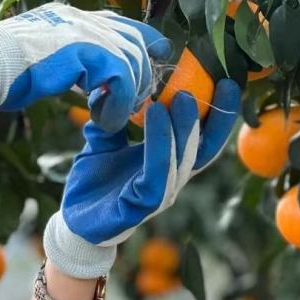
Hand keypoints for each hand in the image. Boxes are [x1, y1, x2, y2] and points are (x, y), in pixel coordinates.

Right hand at [0, 4, 170, 128]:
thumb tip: (94, 77)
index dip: (145, 39)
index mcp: (72, 17)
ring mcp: (83, 30)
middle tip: (130, 105)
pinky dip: (117, 105)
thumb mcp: (46, 60)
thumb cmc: (4, 72)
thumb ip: (74, 62)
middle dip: (140, 77)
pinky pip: (121, 79)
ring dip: (126, 96)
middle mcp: (81, 18)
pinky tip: (104, 120)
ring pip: (132, 62)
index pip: (122, 22)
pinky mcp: (86, 50)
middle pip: (134, 42)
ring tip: (112, 117)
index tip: (158, 55)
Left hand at [43, 79, 240, 278]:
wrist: (73, 219)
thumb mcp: (104, 140)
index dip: (218, 113)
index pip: (202, 138)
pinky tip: (156, 114)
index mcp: (168, 163)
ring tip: (184, 96)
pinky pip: (156, 173)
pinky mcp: (140, 206)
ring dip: (186, 128)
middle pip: (204, 149)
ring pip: (183, 160)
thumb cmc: (94, 182)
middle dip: (216, 118)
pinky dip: (159, 144)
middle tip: (222, 83)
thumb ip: (115, 115)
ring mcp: (158, 195)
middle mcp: (170, 179)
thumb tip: (116, 82)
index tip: (227, 80)